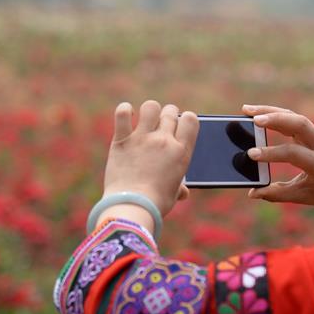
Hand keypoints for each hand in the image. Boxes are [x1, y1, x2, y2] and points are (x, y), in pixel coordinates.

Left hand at [103, 100, 198, 217]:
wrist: (132, 206)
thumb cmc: (156, 203)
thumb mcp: (173, 194)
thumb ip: (179, 187)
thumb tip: (183, 192)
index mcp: (181, 152)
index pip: (191, 119)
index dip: (186, 119)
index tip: (180, 126)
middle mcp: (164, 140)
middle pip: (171, 111)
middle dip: (168, 114)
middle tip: (161, 124)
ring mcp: (142, 138)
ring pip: (151, 107)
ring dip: (150, 111)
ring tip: (145, 119)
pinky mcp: (122, 140)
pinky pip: (122, 114)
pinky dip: (124, 110)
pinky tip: (127, 114)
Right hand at [240, 104, 313, 211]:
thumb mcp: (301, 196)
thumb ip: (276, 194)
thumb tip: (252, 192)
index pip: (294, 153)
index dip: (272, 153)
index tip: (251, 155)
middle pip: (299, 124)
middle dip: (275, 119)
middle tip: (252, 119)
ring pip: (295, 116)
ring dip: (271, 111)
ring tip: (247, 110)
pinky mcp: (313, 130)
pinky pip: (293, 118)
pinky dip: (276, 113)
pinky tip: (258, 113)